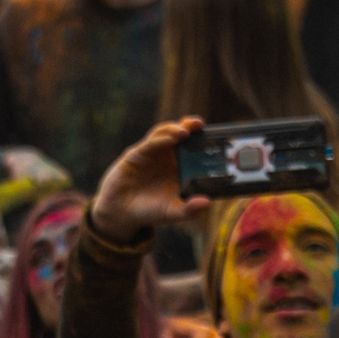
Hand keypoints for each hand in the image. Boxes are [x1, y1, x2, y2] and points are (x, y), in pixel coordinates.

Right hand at [91, 118, 212, 242]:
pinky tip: (170, 138)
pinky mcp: (137, 153)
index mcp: (180, 168)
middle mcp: (168, 157)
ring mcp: (152, 153)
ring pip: (165, 134)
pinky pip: (150, 143)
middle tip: (201, 124)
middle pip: (181, 135)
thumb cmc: (150, 211)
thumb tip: (207, 202)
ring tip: (186, 131)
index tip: (216, 138)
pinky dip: (160, 139)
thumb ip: (190, 210)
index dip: (203, 141)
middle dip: (190, 127)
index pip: (194, 149)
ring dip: (175, 129)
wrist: (122, 213)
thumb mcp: (172, 213)